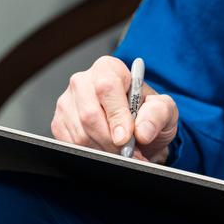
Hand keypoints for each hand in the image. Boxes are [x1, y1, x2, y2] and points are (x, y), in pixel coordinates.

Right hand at [51, 55, 177, 162]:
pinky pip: (71, 145)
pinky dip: (91, 155)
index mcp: (109, 68)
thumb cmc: (147, 114)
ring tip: (122, 154)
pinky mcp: (59, 123)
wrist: (136, 129)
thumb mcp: (164, 110)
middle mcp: (83, 81)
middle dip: (111, 141)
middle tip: (129, 153)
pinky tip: (106, 152)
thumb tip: (142, 130)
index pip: (106, 87)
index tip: (126, 137)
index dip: (116, 115)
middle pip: (89, 114)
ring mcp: (67, 102)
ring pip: (80, 134)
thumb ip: (158, 114)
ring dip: (104, 151)